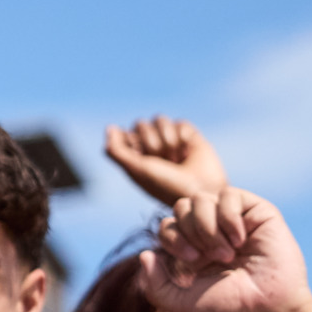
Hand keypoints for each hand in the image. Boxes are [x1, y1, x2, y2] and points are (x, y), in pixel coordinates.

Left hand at [103, 116, 228, 205]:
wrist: (201, 192)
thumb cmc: (166, 185)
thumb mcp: (137, 170)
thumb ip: (117, 151)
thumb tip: (110, 127)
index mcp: (136, 156)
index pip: (124, 133)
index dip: (133, 143)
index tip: (142, 158)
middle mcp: (151, 146)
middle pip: (141, 124)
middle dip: (152, 143)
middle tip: (163, 161)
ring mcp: (170, 140)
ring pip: (160, 120)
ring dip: (167, 140)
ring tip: (177, 158)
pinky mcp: (189, 135)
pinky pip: (180, 123)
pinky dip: (184, 137)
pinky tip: (189, 152)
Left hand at [137, 187, 311, 311]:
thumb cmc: (228, 311)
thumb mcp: (179, 304)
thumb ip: (154, 284)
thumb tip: (145, 254)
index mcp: (194, 249)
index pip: (168, 224)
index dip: (171, 237)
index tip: (191, 261)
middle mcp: (213, 232)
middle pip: (182, 206)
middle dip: (187, 230)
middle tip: (205, 257)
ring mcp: (235, 221)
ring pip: (201, 198)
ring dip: (207, 227)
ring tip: (225, 254)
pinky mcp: (258, 212)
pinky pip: (229, 195)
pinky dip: (228, 217)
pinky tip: (239, 240)